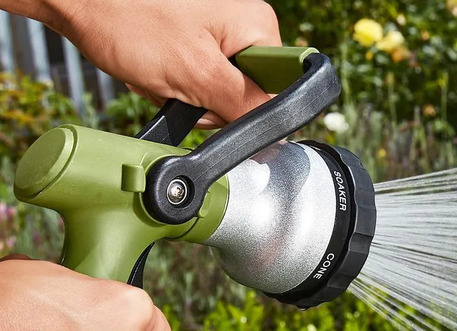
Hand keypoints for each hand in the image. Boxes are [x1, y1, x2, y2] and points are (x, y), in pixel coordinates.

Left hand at [44, 0, 281, 128]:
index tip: (214, 103)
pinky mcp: (192, 34)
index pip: (276, 88)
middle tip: (177, 87)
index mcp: (257, 25)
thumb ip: (243, 106)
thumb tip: (275, 134)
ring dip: (183, 95)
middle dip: (206, 102)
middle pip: (243, 92)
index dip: (246, 108)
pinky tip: (153, 73)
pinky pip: (195, 76)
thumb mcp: (196, 75)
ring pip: (215, 89)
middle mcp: (242, 23)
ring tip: (159, 77)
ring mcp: (216, 28)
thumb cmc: (129, 19)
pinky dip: (171, 83)